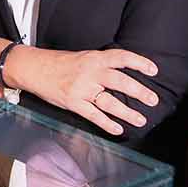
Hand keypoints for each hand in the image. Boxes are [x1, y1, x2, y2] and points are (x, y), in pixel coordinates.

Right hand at [6, 46, 159, 136]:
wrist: (34, 68)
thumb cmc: (58, 63)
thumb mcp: (83, 57)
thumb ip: (101, 64)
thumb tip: (122, 71)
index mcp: (94, 58)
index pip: (121, 57)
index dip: (139, 62)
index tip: (153, 70)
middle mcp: (89, 73)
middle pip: (119, 81)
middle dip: (139, 91)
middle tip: (153, 99)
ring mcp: (81, 89)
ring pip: (109, 102)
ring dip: (127, 112)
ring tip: (140, 119)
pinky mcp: (73, 103)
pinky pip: (93, 115)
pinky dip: (107, 124)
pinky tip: (118, 130)